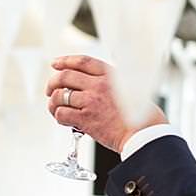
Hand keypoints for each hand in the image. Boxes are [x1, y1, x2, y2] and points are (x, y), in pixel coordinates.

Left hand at [46, 55, 167, 152]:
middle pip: (65, 76)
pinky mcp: (86, 119)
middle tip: (50, 90)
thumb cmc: (141, 116)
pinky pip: (62, 114)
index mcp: (111, 75)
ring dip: (53, 102)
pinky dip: (59, 116)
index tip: (55, 64)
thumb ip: (113, 83)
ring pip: (59, 96)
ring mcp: (91, 101)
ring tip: (55, 108)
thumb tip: (96, 82)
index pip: (82, 61)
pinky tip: (64, 120)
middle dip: (53, 82)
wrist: (144, 135)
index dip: (65, 61)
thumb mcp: (130, 89)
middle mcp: (99, 85)